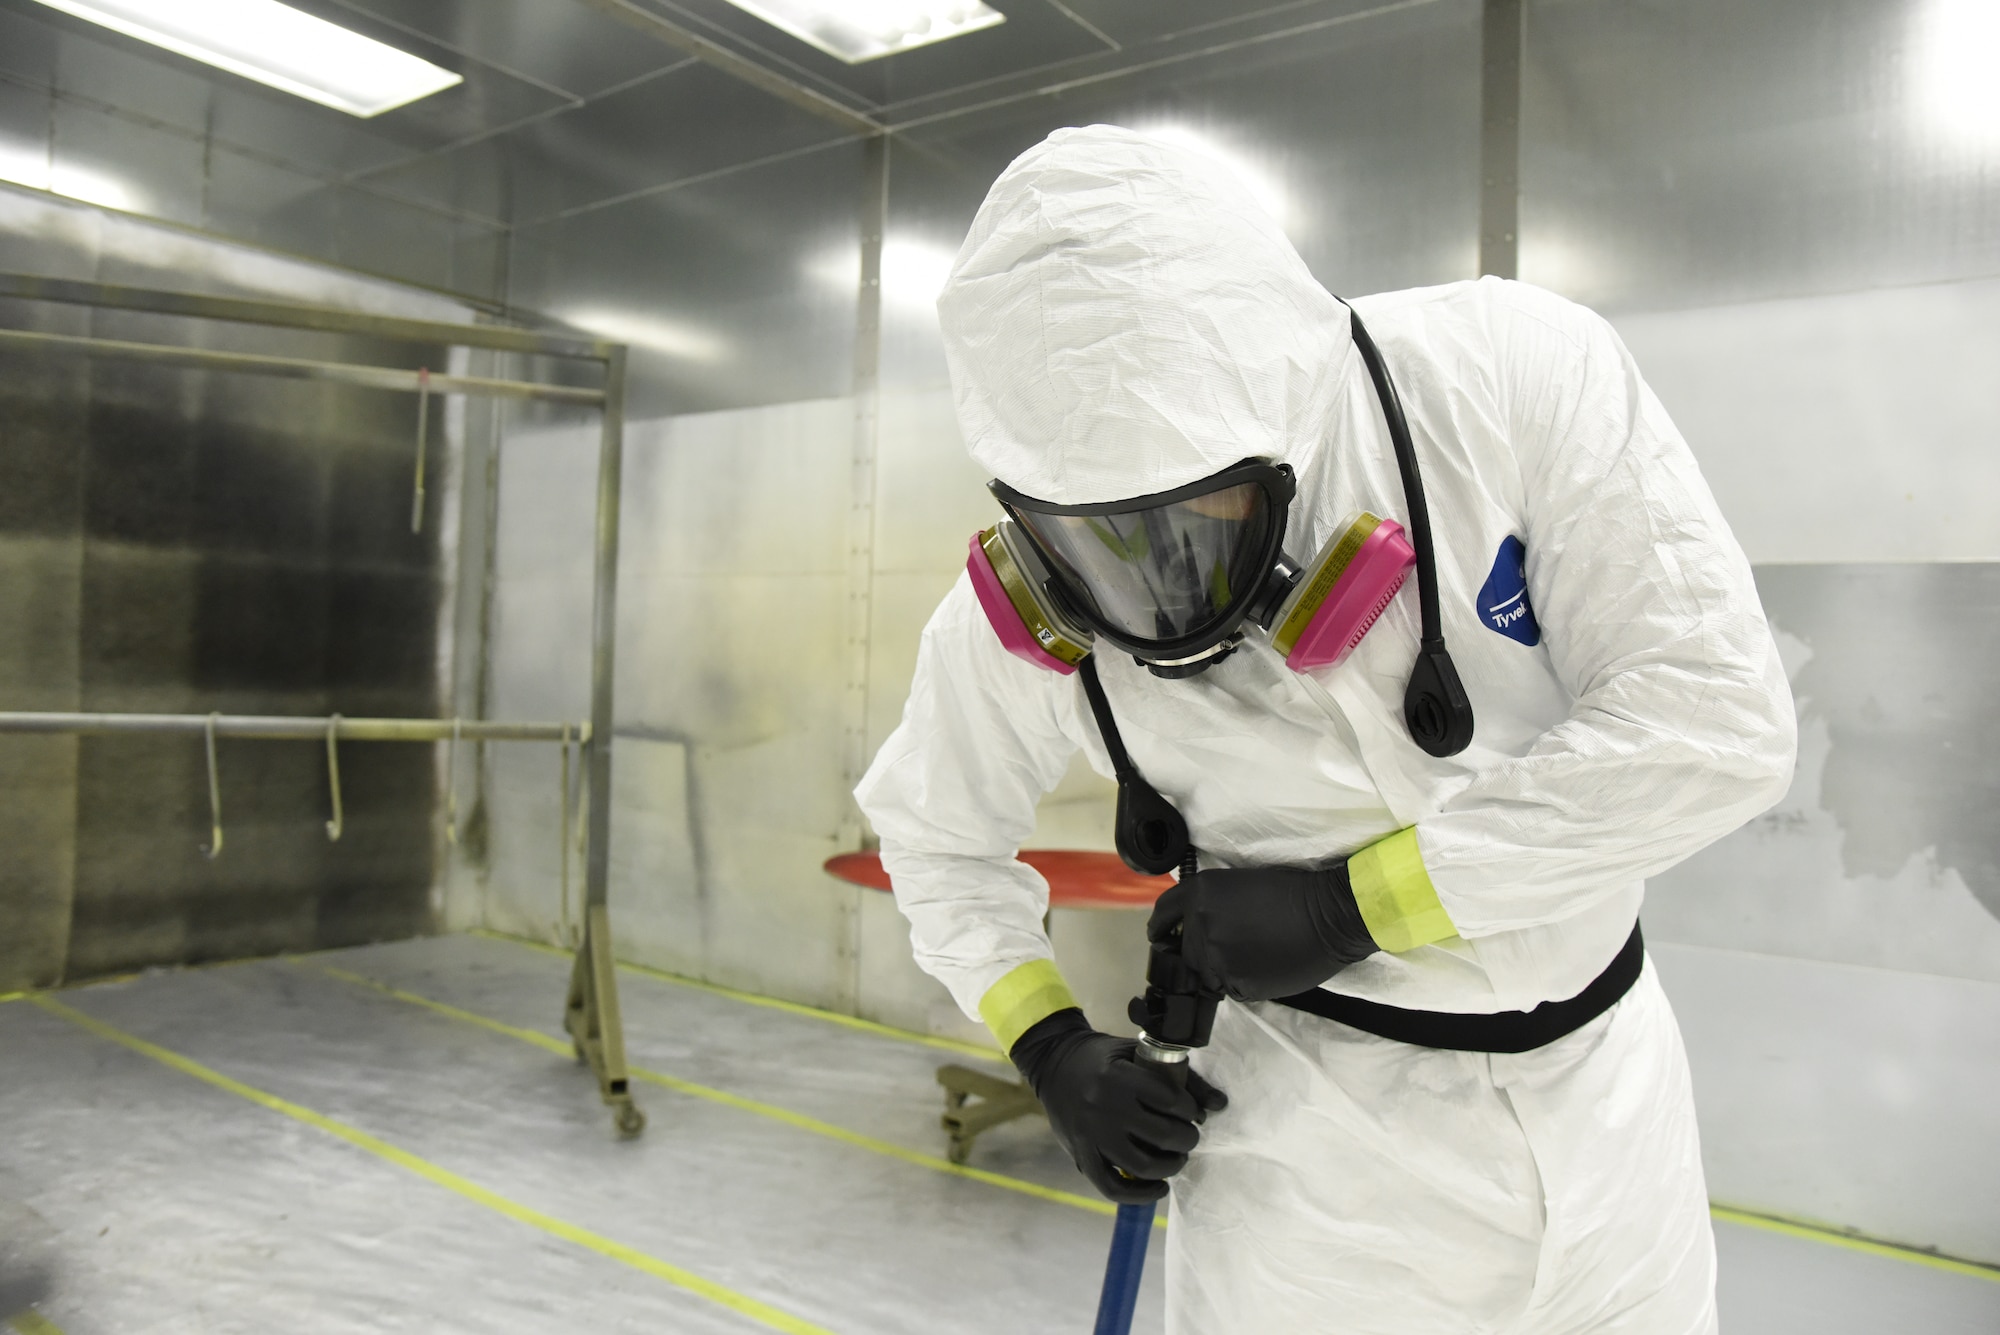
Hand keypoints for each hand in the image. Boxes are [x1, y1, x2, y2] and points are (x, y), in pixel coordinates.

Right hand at [1009, 1009, 1226, 1203]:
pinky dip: (1140, 1195)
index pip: (1170, 1099)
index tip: (1194, 1112)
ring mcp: (1091, 1135)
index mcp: (1119, 1077)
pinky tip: (1160, 1187)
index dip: (1191, 1109)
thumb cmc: (1102, 1057)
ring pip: (1142, 1166)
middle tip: (1189, 1136)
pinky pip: (1112, 1188)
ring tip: (1177, 1158)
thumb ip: (1180, 1076)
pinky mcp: (1081, 1155)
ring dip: (1171, 1167)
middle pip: (1162, 1135)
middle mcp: (1104, 1107)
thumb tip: (1221, 1105)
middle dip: (1187, 1139)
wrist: (1052, 1063)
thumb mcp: (1137, 1053)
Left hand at [1147, 863, 1377, 1001]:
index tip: (1160, 936)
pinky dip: (1244, 983)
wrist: (1329, 915)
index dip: (1161, 928)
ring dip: (1224, 969)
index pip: (1163, 914)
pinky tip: (1266, 966)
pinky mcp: (1236, 983)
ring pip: (1207, 974)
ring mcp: (1216, 957)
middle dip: (1202, 951)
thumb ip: (1211, 906)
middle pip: (1185, 950)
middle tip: (1236, 946)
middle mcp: (1200, 925)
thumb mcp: (1239, 885)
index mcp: (1199, 894)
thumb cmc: (1293, 893)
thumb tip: (1198, 925)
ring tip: (1257, 955)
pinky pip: (1231, 989)